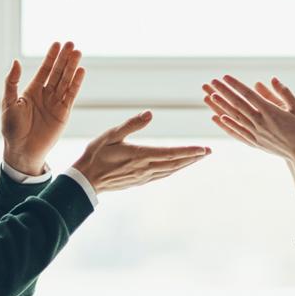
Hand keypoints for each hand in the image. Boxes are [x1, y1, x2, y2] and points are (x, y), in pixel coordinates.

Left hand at [2, 41, 84, 174]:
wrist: (22, 150)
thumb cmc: (12, 129)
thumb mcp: (8, 103)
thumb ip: (11, 82)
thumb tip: (16, 62)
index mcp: (32, 91)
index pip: (44, 70)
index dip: (51, 57)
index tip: (57, 44)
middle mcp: (45, 95)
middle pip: (57, 72)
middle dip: (64, 58)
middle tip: (72, 44)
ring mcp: (56, 103)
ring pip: (66, 81)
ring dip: (72, 67)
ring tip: (78, 53)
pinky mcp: (64, 113)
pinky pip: (71, 95)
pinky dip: (76, 83)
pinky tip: (81, 71)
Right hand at [72, 111, 210, 192]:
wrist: (85, 180)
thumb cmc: (96, 154)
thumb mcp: (111, 134)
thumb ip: (131, 124)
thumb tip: (150, 114)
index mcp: (140, 155)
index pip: (171, 153)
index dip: (189, 151)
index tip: (203, 149)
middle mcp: (145, 168)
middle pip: (175, 163)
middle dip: (193, 157)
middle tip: (209, 152)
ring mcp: (143, 176)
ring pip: (170, 170)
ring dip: (186, 164)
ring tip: (198, 158)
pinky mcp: (139, 181)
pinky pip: (162, 175)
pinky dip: (173, 169)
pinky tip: (177, 167)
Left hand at [201, 75, 294, 169]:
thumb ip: (284, 93)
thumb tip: (273, 79)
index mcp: (270, 112)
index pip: (248, 95)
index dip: (235, 85)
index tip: (224, 77)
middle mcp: (260, 122)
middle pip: (237, 104)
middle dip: (223, 92)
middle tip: (211, 82)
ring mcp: (256, 133)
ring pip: (235, 117)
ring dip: (221, 106)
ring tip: (209, 96)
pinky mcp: (255, 142)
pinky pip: (237, 132)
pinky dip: (227, 125)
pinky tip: (218, 118)